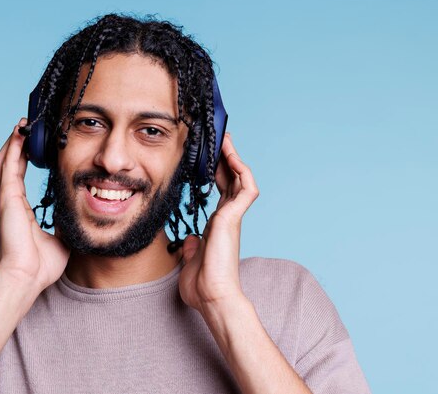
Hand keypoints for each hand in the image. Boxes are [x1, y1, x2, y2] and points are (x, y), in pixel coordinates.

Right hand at [0, 118, 69, 289]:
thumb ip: (65, 225)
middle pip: (9, 164)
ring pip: (4, 161)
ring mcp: (6, 198)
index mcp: (20, 210)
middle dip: (17, 145)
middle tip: (28, 128)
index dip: (24, 158)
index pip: (19, 176)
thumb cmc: (40, 265)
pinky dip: (13, 148)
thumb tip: (80, 217)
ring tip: (24, 125)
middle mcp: (10, 201)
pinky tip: (20, 133)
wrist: (26, 277)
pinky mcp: (7, 197)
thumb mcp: (60, 239)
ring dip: (14, 142)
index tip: (36, 145)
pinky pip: (8, 165)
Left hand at [178, 133, 258, 311]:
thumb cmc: (203, 286)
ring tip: (225, 139)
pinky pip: (246, 189)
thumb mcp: (191, 262)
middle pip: (231, 180)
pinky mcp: (234, 218)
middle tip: (219, 139)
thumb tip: (192, 239)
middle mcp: (228, 219)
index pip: (222, 192)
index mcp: (218, 226)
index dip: (218, 173)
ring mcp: (232, 218)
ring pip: (241, 179)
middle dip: (226, 158)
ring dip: (234, 158)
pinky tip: (232, 157)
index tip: (210, 157)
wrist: (212, 298)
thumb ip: (193, 248)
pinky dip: (241, 171)